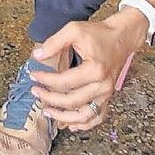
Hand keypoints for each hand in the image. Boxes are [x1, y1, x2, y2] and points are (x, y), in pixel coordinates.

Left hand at [28, 9, 147, 131]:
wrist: (121, 38)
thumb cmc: (99, 33)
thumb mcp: (74, 30)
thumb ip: (54, 42)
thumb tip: (37, 56)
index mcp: (94, 70)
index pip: (64, 82)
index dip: (46, 80)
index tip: (33, 75)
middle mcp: (102, 86)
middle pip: (72, 101)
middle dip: (50, 99)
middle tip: (35, 91)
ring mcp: (107, 94)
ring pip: (84, 116)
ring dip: (64, 117)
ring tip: (47, 111)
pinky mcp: (108, 97)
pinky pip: (97, 117)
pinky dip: (84, 124)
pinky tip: (70, 124)